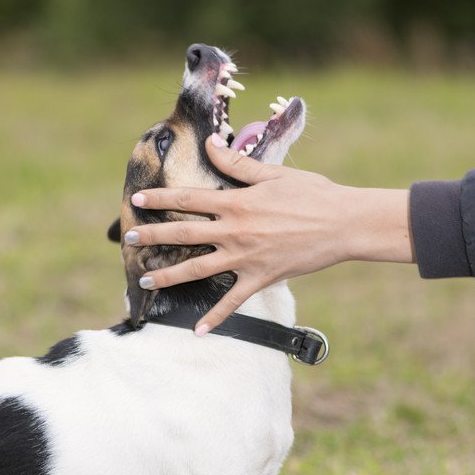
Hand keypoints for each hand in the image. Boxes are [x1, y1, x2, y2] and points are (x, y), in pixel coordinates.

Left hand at [127, 136, 413, 332]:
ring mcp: (245, 257)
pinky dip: (215, 318)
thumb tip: (212, 144)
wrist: (344, 224)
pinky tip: (197, 331)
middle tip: (130, 240)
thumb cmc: (313, 194)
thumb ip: (238, 165)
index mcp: (237, 202)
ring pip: (198, 268)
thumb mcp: (274, 173)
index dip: (161, 199)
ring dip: (170, 275)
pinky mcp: (260, 278)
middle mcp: (235, 230)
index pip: (189, 199)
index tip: (137, 200)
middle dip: (154, 236)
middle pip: (184, 233)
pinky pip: (233, 302)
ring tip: (146, 281)